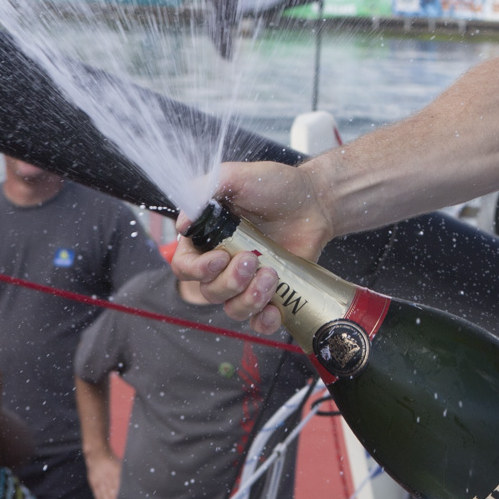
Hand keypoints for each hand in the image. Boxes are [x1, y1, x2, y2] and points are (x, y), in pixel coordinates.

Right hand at [85, 448, 120, 498]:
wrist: (97, 453)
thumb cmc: (112, 459)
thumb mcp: (121, 465)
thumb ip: (125, 476)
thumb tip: (134, 486)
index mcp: (116, 472)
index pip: (119, 488)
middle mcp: (107, 478)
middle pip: (112, 494)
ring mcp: (99, 481)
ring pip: (104, 496)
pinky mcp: (93, 484)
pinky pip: (97, 496)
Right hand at [171, 161, 330, 331]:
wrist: (315, 201)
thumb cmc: (276, 186)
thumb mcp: (239, 176)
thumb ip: (207, 189)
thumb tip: (183, 222)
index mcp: (207, 238)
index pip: (184, 266)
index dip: (197, 270)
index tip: (220, 257)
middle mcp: (223, 264)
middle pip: (209, 291)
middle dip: (230, 281)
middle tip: (252, 260)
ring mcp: (247, 281)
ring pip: (232, 308)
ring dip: (249, 299)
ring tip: (271, 274)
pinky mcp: (271, 294)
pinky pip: (259, 321)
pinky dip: (263, 322)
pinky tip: (274, 310)